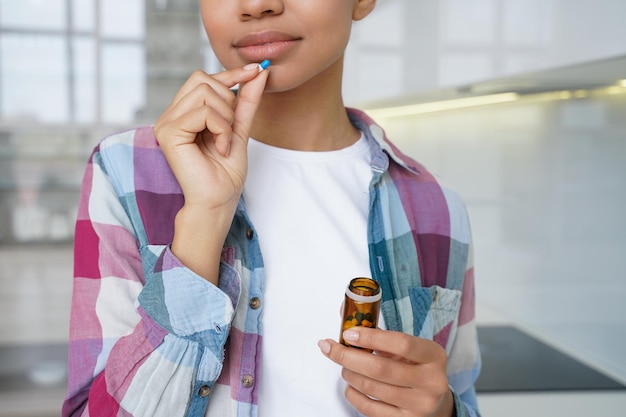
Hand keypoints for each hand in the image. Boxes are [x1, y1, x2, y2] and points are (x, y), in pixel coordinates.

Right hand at [154, 64, 268, 209]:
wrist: (218, 201)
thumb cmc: (225, 173)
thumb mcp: (240, 128)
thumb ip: (246, 100)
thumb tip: (258, 71)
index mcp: (183, 113)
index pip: (203, 78)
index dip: (230, 74)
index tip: (255, 70)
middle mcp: (170, 115)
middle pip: (203, 80)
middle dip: (228, 102)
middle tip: (229, 131)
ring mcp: (166, 123)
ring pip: (205, 94)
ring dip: (226, 118)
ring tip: (223, 142)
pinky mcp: (168, 133)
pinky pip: (204, 113)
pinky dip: (221, 129)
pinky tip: (219, 148)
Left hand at [318, 327, 453, 416]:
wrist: (435, 403)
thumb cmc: (416, 368)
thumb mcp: (407, 348)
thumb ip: (379, 333)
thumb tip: (345, 314)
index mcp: (434, 355)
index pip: (401, 343)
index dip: (371, 337)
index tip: (348, 334)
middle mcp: (431, 381)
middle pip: (380, 368)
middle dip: (349, 356)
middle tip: (332, 349)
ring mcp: (420, 405)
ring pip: (371, 388)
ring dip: (350, 374)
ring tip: (345, 367)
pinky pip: (369, 408)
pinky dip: (353, 394)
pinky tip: (351, 385)